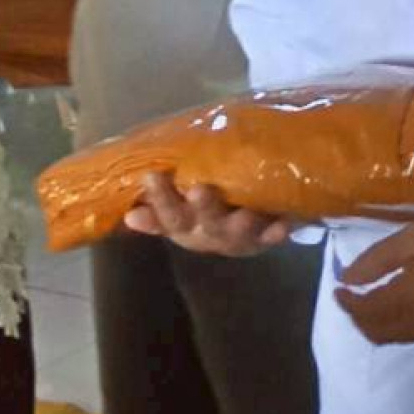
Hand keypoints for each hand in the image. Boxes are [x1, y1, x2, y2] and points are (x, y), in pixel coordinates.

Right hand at [123, 170, 292, 252]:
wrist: (249, 226)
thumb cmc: (206, 208)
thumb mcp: (179, 209)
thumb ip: (157, 209)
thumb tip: (130, 214)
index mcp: (183, 226)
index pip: (165, 215)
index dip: (158, 199)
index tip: (151, 175)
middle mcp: (207, 234)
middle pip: (200, 224)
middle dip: (199, 208)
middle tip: (199, 189)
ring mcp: (237, 238)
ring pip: (235, 233)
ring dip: (239, 223)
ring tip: (244, 211)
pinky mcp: (265, 238)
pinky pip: (271, 236)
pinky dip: (276, 232)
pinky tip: (283, 224)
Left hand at [335, 214, 413, 344]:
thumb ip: (379, 259)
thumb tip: (347, 278)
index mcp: (408, 297)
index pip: (365, 311)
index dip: (347, 302)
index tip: (338, 287)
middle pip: (377, 332)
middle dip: (358, 317)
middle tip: (351, 294)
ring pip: (394, 338)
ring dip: (376, 323)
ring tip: (371, 297)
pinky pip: (412, 335)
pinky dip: (396, 325)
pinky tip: (400, 303)